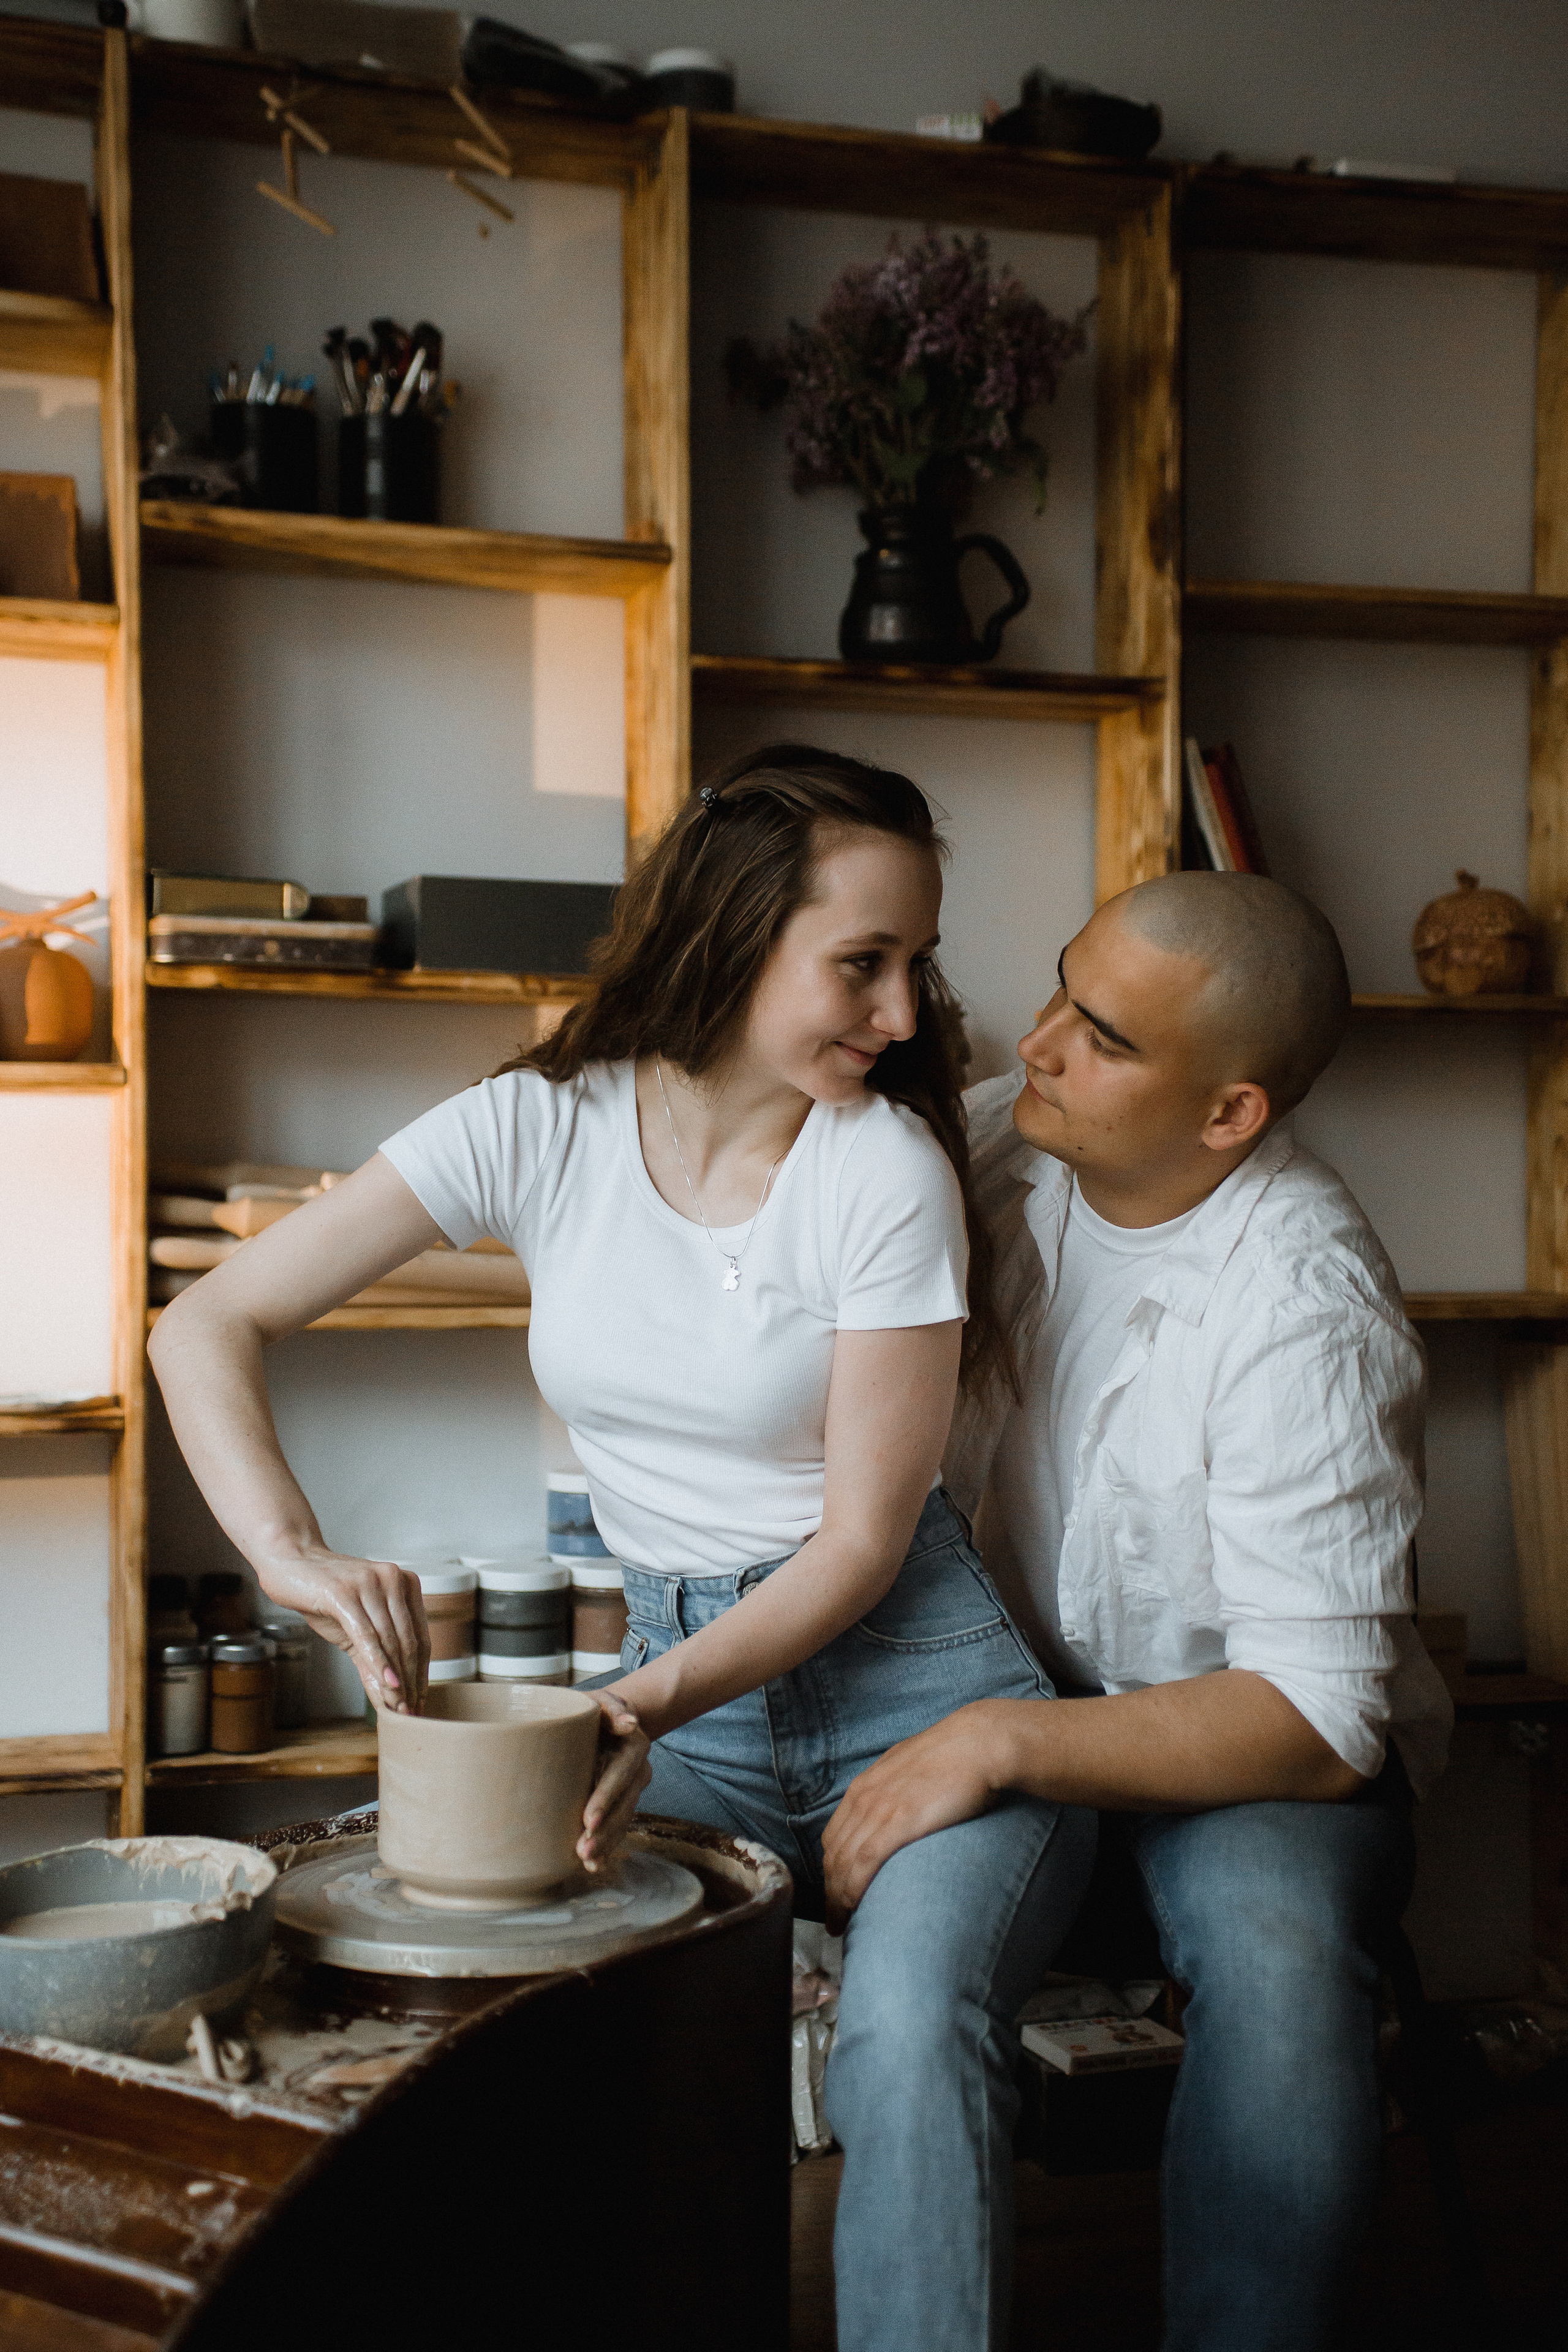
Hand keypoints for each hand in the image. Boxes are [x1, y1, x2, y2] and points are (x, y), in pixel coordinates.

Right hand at [257, 1551, 428, 1714]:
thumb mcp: (354, 1630)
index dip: (422, 1674)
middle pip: (409, 1641)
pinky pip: (367, 1634)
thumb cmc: (324, 1596)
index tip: (420, 1702)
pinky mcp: (346, 1592)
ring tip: (399, 1707)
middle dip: (412, 1682)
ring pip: (391, 1640)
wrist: (289, 1563)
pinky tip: (387, 1684)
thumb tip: (389, 1700)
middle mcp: (393, 1580)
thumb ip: (373, 1661)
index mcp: (405, 1585)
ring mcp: (370, 1583)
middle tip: (412, 1713)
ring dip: (397, 1679)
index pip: (421, 1637)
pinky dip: (378, 1662)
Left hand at [577, 1689, 651, 1871]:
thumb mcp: (600, 1700)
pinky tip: (593, 1865)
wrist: (605, 1719)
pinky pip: (618, 1827)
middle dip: (606, 1831)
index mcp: (633, 1747)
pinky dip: (608, 1847)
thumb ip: (612, 1706)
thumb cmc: (594, 1708)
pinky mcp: (620, 1802)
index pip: (620, 1775)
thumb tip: (630, 1724)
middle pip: (624, 1805)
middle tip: (583, 1850)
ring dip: (606, 1843)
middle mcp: (636, 1771)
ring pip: (622, 1820)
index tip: (589, 1820)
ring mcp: (630, 1789)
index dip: (606, 1798)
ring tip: (586, 1861)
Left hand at [822, 1701, 1013, 1932]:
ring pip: (842, 1863)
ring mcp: (879, 1810)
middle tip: (835, 1918)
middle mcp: (863, 1798)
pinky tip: (853, 1908)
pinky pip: (863, 1863)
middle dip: (829, 1891)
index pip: (833, 1837)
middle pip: (833, 1855)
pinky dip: (852, 1889)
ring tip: (842, 1924)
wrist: (978, 1744)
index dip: (831, 1870)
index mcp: (865, 1786)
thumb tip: (898, 1810)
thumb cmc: (953, 1756)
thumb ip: (895, 1790)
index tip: (836, 1892)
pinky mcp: (898, 1822)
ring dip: (837, 1898)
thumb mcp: (910, 1768)